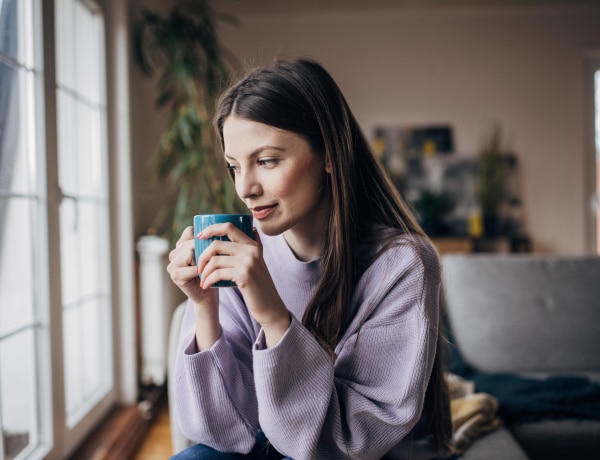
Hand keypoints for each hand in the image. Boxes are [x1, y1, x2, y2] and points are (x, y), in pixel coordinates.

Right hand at [167, 226, 213, 304]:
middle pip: (191, 242)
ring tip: (204, 269)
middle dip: (204, 251)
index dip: (202, 239)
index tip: (209, 249)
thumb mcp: (210, 253)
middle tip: (209, 263)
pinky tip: (201, 276)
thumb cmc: (211, 271)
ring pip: (190, 252)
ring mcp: (171, 264)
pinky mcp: (175, 275)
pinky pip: (191, 266)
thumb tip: (217, 232)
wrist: (207, 293)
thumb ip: (208, 241)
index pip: (190, 231)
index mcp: (180, 245)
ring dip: (202, 261)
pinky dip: (199, 271)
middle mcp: (173, 253)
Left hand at [198, 224, 290, 345]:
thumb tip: (252, 228)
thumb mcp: (259, 261)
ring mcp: (249, 262)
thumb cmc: (259, 285)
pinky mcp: (244, 275)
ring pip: (215, 260)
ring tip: (202, 279)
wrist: (269, 305)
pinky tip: (206, 285)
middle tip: (199, 267)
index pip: (228, 227)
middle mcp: (251, 250)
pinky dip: (208, 280)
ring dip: (204, 271)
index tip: (199, 236)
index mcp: (253, 244)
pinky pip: (218, 274)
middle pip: (217, 244)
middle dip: (202, 255)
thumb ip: (254, 246)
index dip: (211, 229)